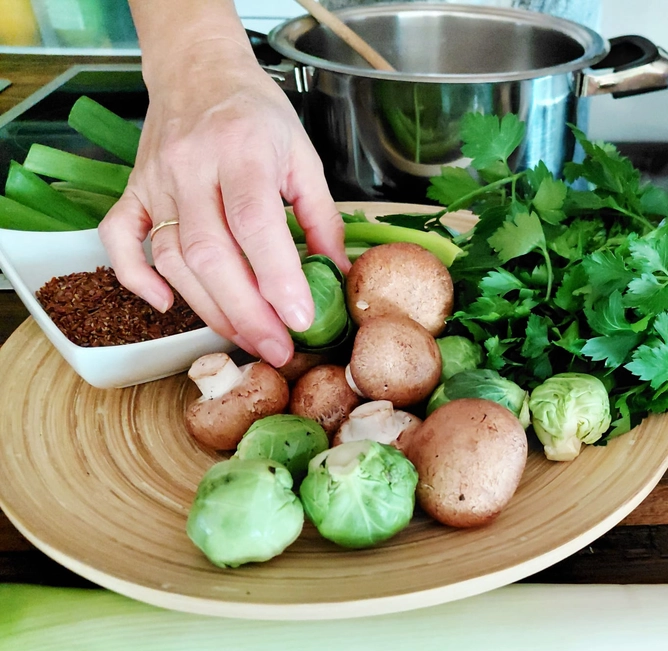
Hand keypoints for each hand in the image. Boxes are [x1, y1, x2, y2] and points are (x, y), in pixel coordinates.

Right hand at [99, 38, 348, 366]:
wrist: (199, 71)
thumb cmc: (258, 116)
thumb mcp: (304, 157)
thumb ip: (322, 218)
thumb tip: (336, 276)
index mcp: (242, 149)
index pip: (255, 222)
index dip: (277, 277)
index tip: (300, 319)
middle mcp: (191, 165)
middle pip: (210, 252)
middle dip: (246, 311)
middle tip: (277, 349)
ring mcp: (156, 180)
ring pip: (172, 257)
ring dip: (208, 308)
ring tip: (246, 338)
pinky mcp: (133, 190)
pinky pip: (119, 239)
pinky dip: (136, 277)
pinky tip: (167, 304)